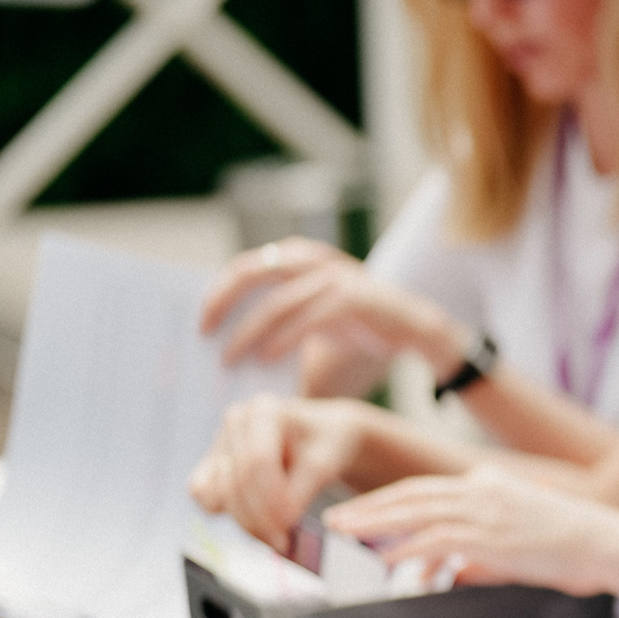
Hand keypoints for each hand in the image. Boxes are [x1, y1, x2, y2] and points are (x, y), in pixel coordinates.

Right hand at [189, 396, 374, 549]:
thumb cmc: (328, 444)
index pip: (258, 461)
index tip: (289, 526)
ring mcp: (220, 443)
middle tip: (284, 543)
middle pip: (236, 481)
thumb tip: (281, 522)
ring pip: (216, 493)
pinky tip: (258, 521)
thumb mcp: (326, 462)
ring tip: (277, 536)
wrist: (321, 437)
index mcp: (265, 410)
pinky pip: (205, 498)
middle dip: (259, 518)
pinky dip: (229, 513)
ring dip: (245, 521)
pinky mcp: (211, 466)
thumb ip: (301, 490)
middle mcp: (236, 422)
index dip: (271, 499)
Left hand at [201, 238, 469, 374]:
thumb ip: (278, 328)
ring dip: (249, 331)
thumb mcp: (312, 323)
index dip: (217, 292)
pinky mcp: (357, 298)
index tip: (198, 323)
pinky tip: (267, 359)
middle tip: (204, 335)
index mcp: (300, 259)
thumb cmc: (360, 331)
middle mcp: (315, 260)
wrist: (420, 333)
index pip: (245, 267)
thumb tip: (229, 356)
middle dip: (222, 303)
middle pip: (253, 273)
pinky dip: (285, 339)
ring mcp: (337, 276)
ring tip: (230, 359)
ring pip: (278, 300)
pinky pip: (310, 317)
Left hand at [327, 465, 618, 596]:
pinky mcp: (489, 534)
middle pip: (412, 494)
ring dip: (375, 522)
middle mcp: (482, 490)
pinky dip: (406, 549)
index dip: (390, 501)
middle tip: (337, 518)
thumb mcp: (520, 544)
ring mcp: (485, 510)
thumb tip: (454, 574)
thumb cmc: (574, 546)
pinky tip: (386, 558)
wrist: (605, 542)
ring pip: (414, 512)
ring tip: (346, 532)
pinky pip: (435, 539)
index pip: (428, 488)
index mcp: (491, 484)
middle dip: (369, 506)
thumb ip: (481, 556)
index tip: (363, 512)